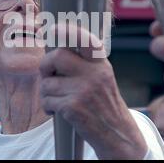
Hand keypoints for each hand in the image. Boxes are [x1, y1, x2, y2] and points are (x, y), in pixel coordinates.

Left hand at [39, 23, 146, 158]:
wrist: (117, 134)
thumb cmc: (103, 104)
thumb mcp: (101, 78)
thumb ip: (83, 63)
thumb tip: (53, 52)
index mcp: (101, 64)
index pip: (85, 40)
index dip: (68, 31)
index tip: (55, 29)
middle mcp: (94, 74)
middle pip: (57, 57)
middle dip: (46, 66)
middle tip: (48, 75)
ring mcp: (84, 90)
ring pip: (48, 83)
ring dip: (47, 93)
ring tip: (59, 99)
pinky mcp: (73, 107)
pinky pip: (47, 100)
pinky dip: (48, 106)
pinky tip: (58, 110)